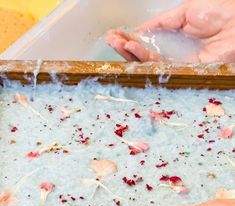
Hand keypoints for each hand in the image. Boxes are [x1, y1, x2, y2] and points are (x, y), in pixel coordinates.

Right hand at [106, 0, 234, 62]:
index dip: (130, 37)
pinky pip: (158, 66)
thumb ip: (161, 23)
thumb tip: (140, 30)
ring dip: (129, 52)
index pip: (146, 41)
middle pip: (143, 54)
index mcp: (171, 37)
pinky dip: (143, 57)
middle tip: (111, 39)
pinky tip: (131, 47)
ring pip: (147, 62)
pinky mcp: (180, 70)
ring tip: (116, 42)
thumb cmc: (218, 12)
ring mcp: (175, 62)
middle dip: (125, 46)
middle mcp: (171, 52)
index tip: (115, 33)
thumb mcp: (183, 12)